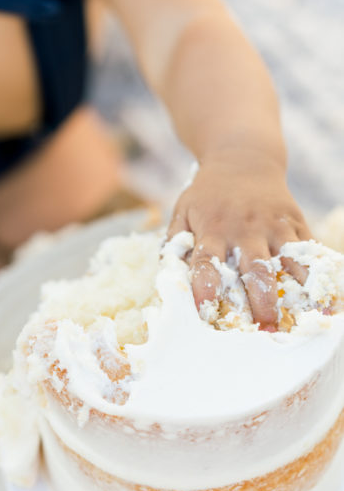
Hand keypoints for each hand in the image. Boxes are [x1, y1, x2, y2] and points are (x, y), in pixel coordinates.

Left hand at [167, 154, 310, 328]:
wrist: (242, 158)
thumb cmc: (208, 193)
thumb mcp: (184, 209)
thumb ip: (175, 242)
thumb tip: (167, 276)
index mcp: (213, 228)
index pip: (207, 262)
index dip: (205, 287)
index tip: (206, 312)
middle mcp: (244, 228)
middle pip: (254, 268)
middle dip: (260, 301)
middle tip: (263, 331)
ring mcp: (273, 225)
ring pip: (287, 262)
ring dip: (293, 293)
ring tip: (296, 322)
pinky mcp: (294, 222)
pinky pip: (308, 252)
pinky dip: (316, 276)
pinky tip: (323, 300)